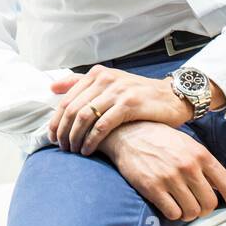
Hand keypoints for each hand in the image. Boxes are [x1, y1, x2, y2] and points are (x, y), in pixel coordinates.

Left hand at [47, 66, 192, 155]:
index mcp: (97, 74)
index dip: (56, 120)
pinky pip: (102, 125)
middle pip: (72, 109)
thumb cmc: (139, 94)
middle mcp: (104, 79)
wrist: (172, 97)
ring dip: (75, 137)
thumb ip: (82, 83)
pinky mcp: (128, 104)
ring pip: (84, 117)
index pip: (66, 99)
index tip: (52, 137)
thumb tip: (53, 86)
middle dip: (63, 132)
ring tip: (74, 151)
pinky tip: (88, 150)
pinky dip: (91, 140)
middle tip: (62, 148)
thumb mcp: (111, 83)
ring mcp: (116, 91)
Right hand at [101, 121, 225, 225]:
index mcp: (201, 154)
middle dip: (203, 209)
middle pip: (209, 204)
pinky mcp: (153, 187)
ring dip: (187, 212)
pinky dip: (172, 212)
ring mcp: (171, 177)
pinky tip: (166, 201)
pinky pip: (173, 213)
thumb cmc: (157, 138)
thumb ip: (204, 164)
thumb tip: (218, 188)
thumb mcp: (187, 144)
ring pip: (192, 212)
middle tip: (194, 203)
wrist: (127, 133)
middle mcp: (188, 166)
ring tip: (178, 201)